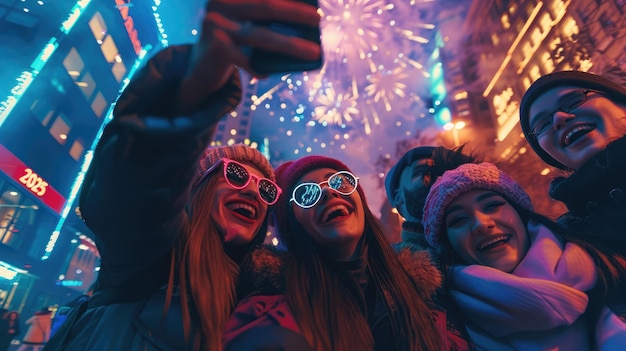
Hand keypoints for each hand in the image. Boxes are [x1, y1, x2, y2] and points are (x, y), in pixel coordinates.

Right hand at [180, 0, 321, 103]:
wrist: (199, 70)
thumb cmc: (232, 43)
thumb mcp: (246, 23)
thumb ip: (265, 17)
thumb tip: (305, 18)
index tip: (311, 3)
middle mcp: (220, 3)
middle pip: (266, 6)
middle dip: (296, 13)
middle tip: (317, 19)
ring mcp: (216, 25)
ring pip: (261, 36)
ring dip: (291, 45)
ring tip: (313, 51)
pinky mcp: (216, 48)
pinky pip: (248, 59)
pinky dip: (260, 67)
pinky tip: (266, 73)